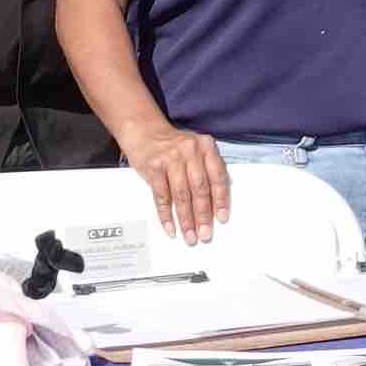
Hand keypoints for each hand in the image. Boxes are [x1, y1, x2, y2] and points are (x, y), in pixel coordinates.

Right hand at [124, 124, 229, 243]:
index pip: (218, 177)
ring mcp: (171, 158)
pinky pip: (162, 196)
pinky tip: (170, 226)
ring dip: (186, 219)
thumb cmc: (172, 144)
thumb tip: (217, 202)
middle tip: (205, 234)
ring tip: (189, 235)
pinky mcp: (154, 167)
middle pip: (200, 189)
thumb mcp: (195, 149)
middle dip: (203, 216)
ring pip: (182, 195)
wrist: (143, 130)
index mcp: (206, 146)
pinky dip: (166, 214)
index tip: (222, 218)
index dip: (221, 200)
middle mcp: (190, 150)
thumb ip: (208, 169)